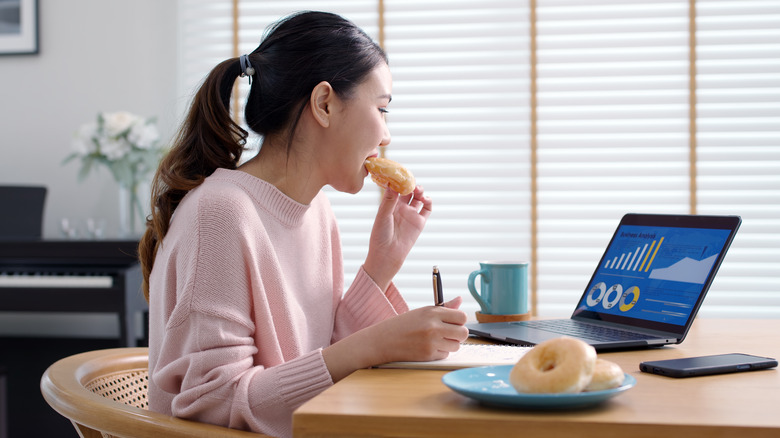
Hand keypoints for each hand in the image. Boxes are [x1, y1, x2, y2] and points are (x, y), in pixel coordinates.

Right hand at [322, 297, 468, 381]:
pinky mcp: (428, 355)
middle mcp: (433, 326)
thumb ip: (444, 308)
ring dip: (450, 344)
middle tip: (449, 333)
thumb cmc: (404, 324)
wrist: (384, 340)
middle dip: (459, 334)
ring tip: (437, 340)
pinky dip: (440, 352)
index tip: (454, 323)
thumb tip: (460, 300)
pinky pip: (445, 354)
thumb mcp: (423, 312)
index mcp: (433, 312)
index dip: (460, 321)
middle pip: (463, 332)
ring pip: (456, 345)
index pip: (462, 316)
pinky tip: (428, 347)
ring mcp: (431, 342)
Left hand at [363, 186, 432, 289]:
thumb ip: (389, 200)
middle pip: (408, 191)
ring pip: (418, 198)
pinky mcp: (419, 222)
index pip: (395, 188)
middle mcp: (400, 208)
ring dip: (420, 191)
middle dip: (410, 184)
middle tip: (411, 181)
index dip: (399, 181)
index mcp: (389, 205)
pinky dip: (428, 202)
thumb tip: (392, 184)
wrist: (387, 255)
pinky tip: (425, 199)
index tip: (400, 173)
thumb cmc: (380, 236)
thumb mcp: (383, 216)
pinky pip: (427, 209)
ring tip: (418, 190)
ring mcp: (410, 214)